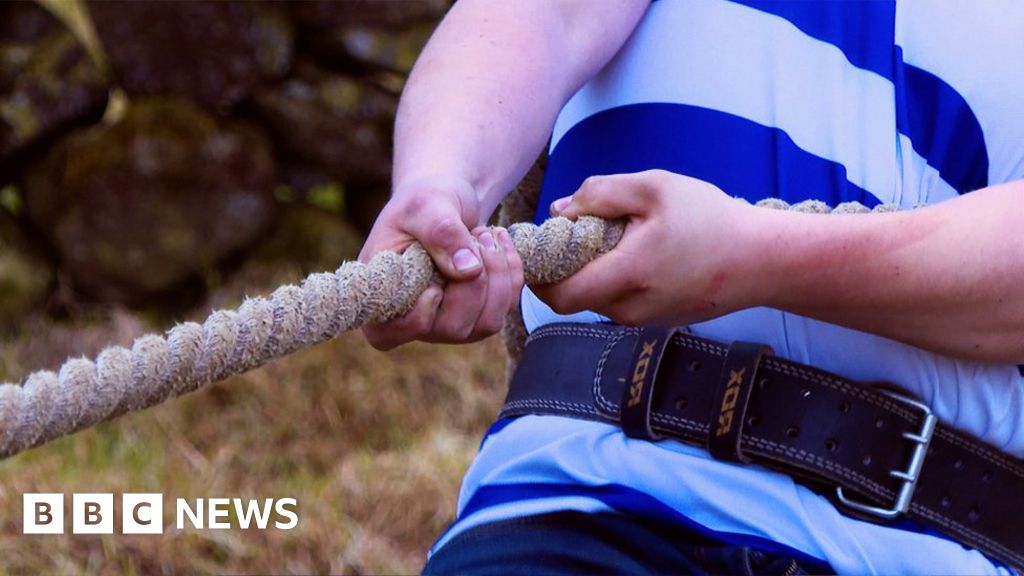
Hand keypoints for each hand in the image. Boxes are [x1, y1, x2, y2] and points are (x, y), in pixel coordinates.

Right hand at [358, 175, 523, 349]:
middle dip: (474, 282)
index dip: (417, 319)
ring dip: (497, 275)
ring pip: (486, 323)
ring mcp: (448, 322)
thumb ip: (440, 232)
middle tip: (476, 235)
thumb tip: (469, 270)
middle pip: (452, 328)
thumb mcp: (425, 204)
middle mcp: (413, 318)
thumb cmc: (423, 203)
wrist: (445, 201)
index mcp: (382, 294)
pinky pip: (505, 308)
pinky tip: (500, 243)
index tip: (435, 286)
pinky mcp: (478, 315)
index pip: (387, 334)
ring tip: (487, 235)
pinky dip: (511, 272)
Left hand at [533, 170, 762, 325]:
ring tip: (612, 236)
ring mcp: (643, 319)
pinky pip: (617, 301)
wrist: (761, 260)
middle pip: (571, 297)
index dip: (537, 275)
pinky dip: (611, 278)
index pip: (558, 295)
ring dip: (589, 271)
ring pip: (594, 298)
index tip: (538, 246)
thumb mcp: (655, 187)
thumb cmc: (710, 218)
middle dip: (561, 268)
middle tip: (571, 234)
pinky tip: (634, 251)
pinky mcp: (655, 320)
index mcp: (627, 276)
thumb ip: (600, 193)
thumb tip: (560, 211)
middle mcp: (630, 309)